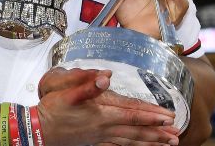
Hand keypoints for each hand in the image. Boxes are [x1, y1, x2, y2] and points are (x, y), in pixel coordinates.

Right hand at [37, 67, 179, 145]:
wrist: (38, 130)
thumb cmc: (52, 110)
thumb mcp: (67, 92)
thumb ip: (88, 85)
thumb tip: (105, 75)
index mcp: (101, 113)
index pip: (133, 115)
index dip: (152, 116)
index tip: (169, 117)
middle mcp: (105, 128)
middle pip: (136, 131)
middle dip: (157, 134)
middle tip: (176, 136)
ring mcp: (101, 137)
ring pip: (131, 142)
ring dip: (150, 143)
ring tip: (167, 145)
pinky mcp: (95, 142)